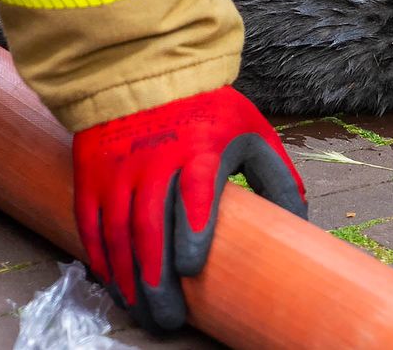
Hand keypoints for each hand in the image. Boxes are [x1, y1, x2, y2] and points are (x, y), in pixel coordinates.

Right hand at [72, 86, 304, 329]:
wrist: (145, 73)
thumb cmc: (209, 110)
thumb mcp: (252, 132)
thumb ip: (276, 176)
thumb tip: (300, 220)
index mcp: (201, 149)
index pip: (195, 194)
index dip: (192, 232)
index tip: (191, 268)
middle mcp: (155, 161)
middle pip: (151, 227)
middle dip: (157, 279)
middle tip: (168, 319)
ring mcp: (119, 170)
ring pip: (118, 233)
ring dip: (128, 278)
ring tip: (142, 310)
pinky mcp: (91, 174)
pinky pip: (91, 224)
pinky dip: (100, 257)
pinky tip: (114, 283)